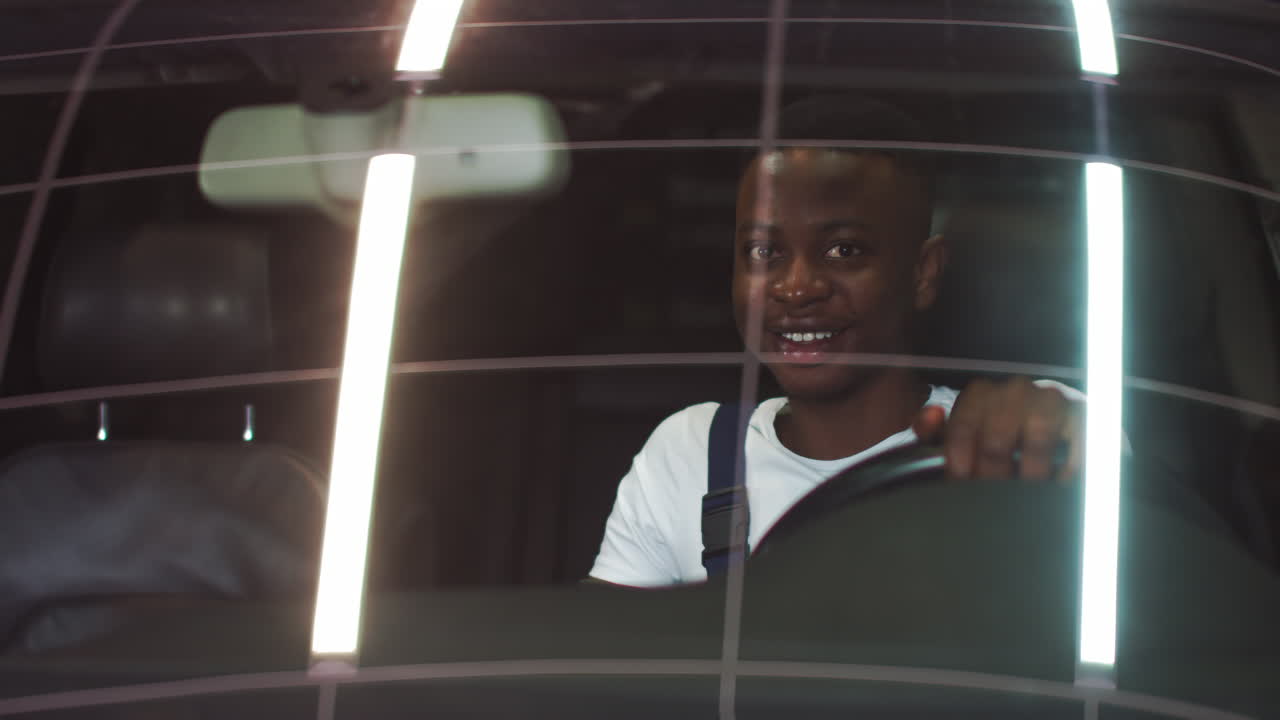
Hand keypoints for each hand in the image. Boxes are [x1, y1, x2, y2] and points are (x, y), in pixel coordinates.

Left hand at [912, 377, 1082, 481]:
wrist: (1055, 422)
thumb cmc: (999, 432)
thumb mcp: (960, 431)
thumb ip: (932, 431)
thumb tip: (929, 417)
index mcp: (981, 393)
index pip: (961, 429)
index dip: (960, 464)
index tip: (962, 487)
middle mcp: (1015, 390)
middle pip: (996, 442)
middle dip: (992, 479)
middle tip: (993, 503)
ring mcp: (1050, 399)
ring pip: (1036, 444)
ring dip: (1030, 477)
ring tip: (1026, 497)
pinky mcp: (1083, 414)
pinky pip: (1075, 447)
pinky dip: (1066, 473)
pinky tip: (1057, 486)